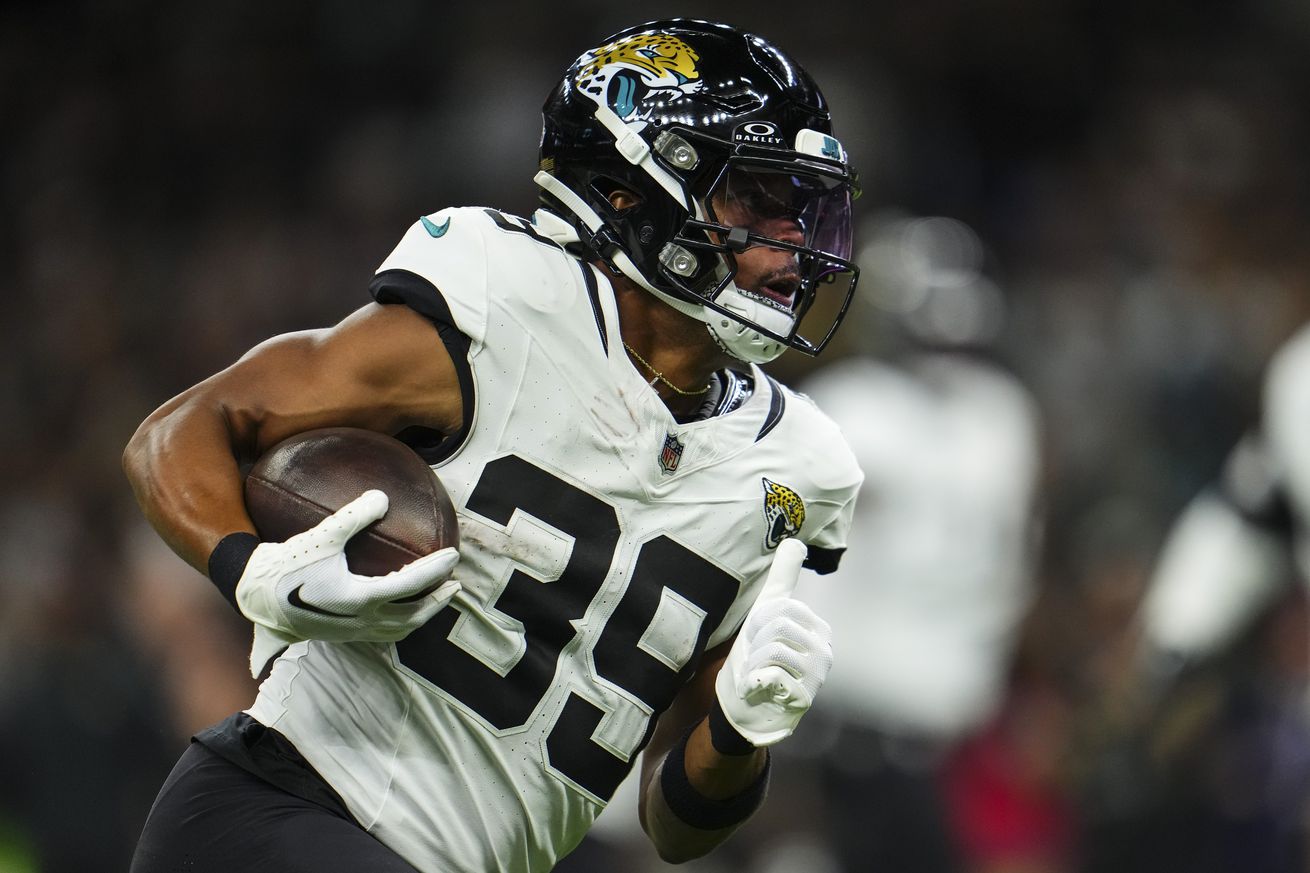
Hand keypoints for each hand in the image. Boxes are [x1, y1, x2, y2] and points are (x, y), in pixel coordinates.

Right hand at [236, 489, 459, 676]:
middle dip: (437, 602)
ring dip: (421, 616)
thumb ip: (352, 517)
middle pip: (412, 617)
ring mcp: (350, 633)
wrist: (253, 596)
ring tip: (436, 600)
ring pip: (397, 632)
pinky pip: (380, 633)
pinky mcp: (339, 635)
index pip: (410, 586)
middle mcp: (358, 622)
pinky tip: (399, 608)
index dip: (435, 571)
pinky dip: (399, 623)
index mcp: (359, 599)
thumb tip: (383, 496)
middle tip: (456, 585)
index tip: (454, 556)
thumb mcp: (321, 536)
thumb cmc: (286, 564)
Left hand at [714, 538, 831, 746]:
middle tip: (758, 659)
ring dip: (753, 664)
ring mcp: (817, 679)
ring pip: (772, 651)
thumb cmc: (758, 656)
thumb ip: (783, 578)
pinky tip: (762, 692)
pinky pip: (770, 677)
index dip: (759, 622)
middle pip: (776, 625)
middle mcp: (824, 653)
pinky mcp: (803, 701)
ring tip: (759, 674)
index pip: (781, 607)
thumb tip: (796, 541)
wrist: (745, 705)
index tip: (760, 638)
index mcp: (819, 630)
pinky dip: (754, 683)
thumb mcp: (767, 613)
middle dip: (755, 642)